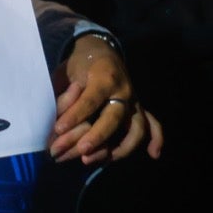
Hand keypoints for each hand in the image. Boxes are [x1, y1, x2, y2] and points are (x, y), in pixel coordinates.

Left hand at [49, 33, 163, 163]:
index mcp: (104, 77)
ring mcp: (134, 101)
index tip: (58, 129)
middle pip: (114, 117)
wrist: (99, 52)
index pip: (91, 99)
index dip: (75, 115)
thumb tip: (56, 121)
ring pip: (136, 127)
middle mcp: (123, 90)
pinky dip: (156, 139)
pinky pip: (153, 124)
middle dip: (98, 136)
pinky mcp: (138, 109)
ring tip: (99, 161)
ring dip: (121, 147)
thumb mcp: (65, 73)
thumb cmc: (78, 65)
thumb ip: (62, 94)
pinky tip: (153, 154)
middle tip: (82, 150)